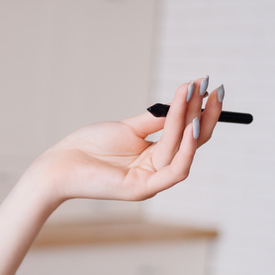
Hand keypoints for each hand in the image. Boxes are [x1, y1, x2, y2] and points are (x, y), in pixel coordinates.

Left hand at [33, 77, 222, 204]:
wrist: (60, 163)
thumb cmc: (89, 146)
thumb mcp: (128, 127)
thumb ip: (156, 120)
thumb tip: (185, 102)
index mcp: (155, 157)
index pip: (187, 133)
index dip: (200, 110)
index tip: (206, 84)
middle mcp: (158, 170)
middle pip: (193, 143)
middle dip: (206, 114)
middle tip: (214, 88)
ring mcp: (152, 182)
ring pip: (182, 150)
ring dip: (191, 122)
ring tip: (196, 98)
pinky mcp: (143, 190)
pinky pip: (175, 170)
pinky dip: (185, 149)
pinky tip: (190, 127)